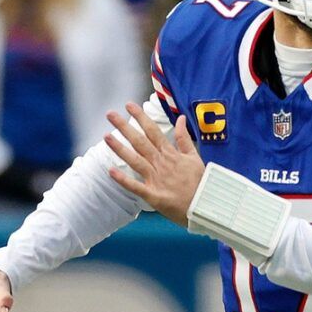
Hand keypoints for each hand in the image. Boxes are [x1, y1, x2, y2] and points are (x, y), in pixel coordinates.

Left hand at [105, 102, 203, 225]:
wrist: (205, 206)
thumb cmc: (201, 183)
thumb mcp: (194, 157)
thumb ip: (184, 138)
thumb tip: (180, 118)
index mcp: (171, 154)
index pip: (153, 131)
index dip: (141, 117)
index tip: (129, 105)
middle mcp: (161, 164)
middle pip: (140, 142)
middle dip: (125, 127)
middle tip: (110, 114)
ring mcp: (156, 179)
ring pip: (135, 160)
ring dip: (120, 148)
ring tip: (106, 136)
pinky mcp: (153, 195)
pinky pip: (136, 186)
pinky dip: (123, 180)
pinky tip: (110, 171)